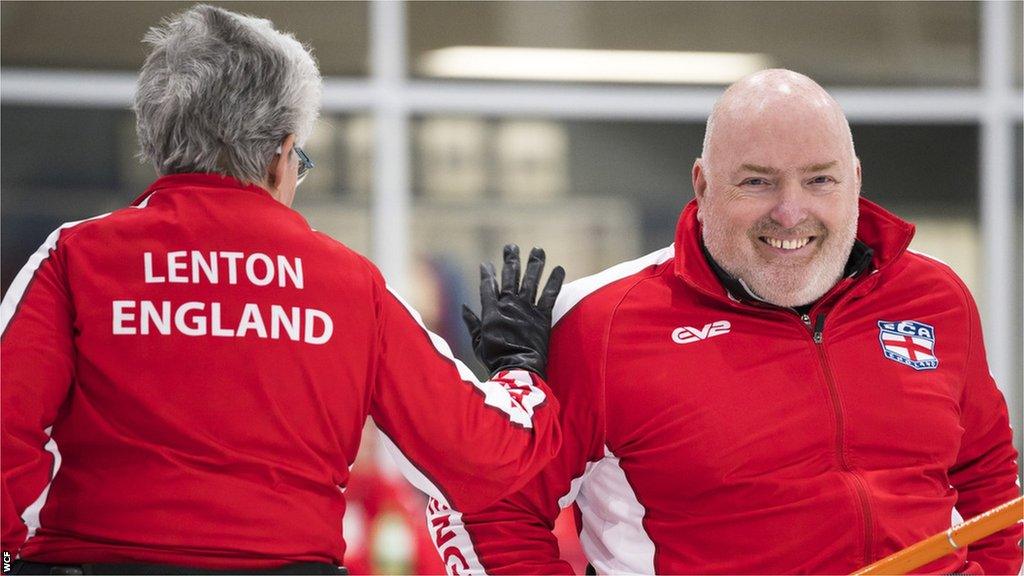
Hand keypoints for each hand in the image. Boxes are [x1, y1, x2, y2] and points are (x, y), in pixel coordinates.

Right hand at [462, 244, 564, 377]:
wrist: (518, 369)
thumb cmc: (495, 359)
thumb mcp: (477, 342)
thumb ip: (471, 323)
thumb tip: (463, 308)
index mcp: (491, 311)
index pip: (488, 286)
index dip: (487, 274)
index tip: (487, 264)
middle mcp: (509, 305)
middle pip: (510, 277)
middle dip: (511, 260)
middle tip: (511, 247)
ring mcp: (526, 309)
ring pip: (531, 280)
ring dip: (534, 264)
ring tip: (538, 250)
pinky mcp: (542, 316)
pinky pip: (550, 295)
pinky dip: (555, 281)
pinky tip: (559, 269)